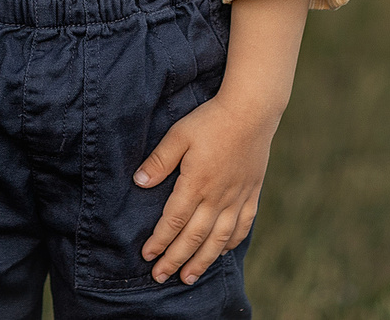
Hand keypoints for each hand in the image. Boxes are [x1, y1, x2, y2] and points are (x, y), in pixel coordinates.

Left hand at [133, 90, 279, 283]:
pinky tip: (220, 252)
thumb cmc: (210, 121)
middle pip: (193, 237)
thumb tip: (138, 183)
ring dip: (202, 261)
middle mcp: (217, 198)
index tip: (146, 256)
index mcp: (196, 184)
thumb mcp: (178, 135)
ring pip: (218, 239)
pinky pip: (242, 226)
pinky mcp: (251, 194)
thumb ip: (159, 161)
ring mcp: (237, 198)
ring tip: (188, 277)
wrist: (251, 112)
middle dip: (175, 259)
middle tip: (160, 277)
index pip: (173, 221)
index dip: (159, 241)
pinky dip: (230, 243)